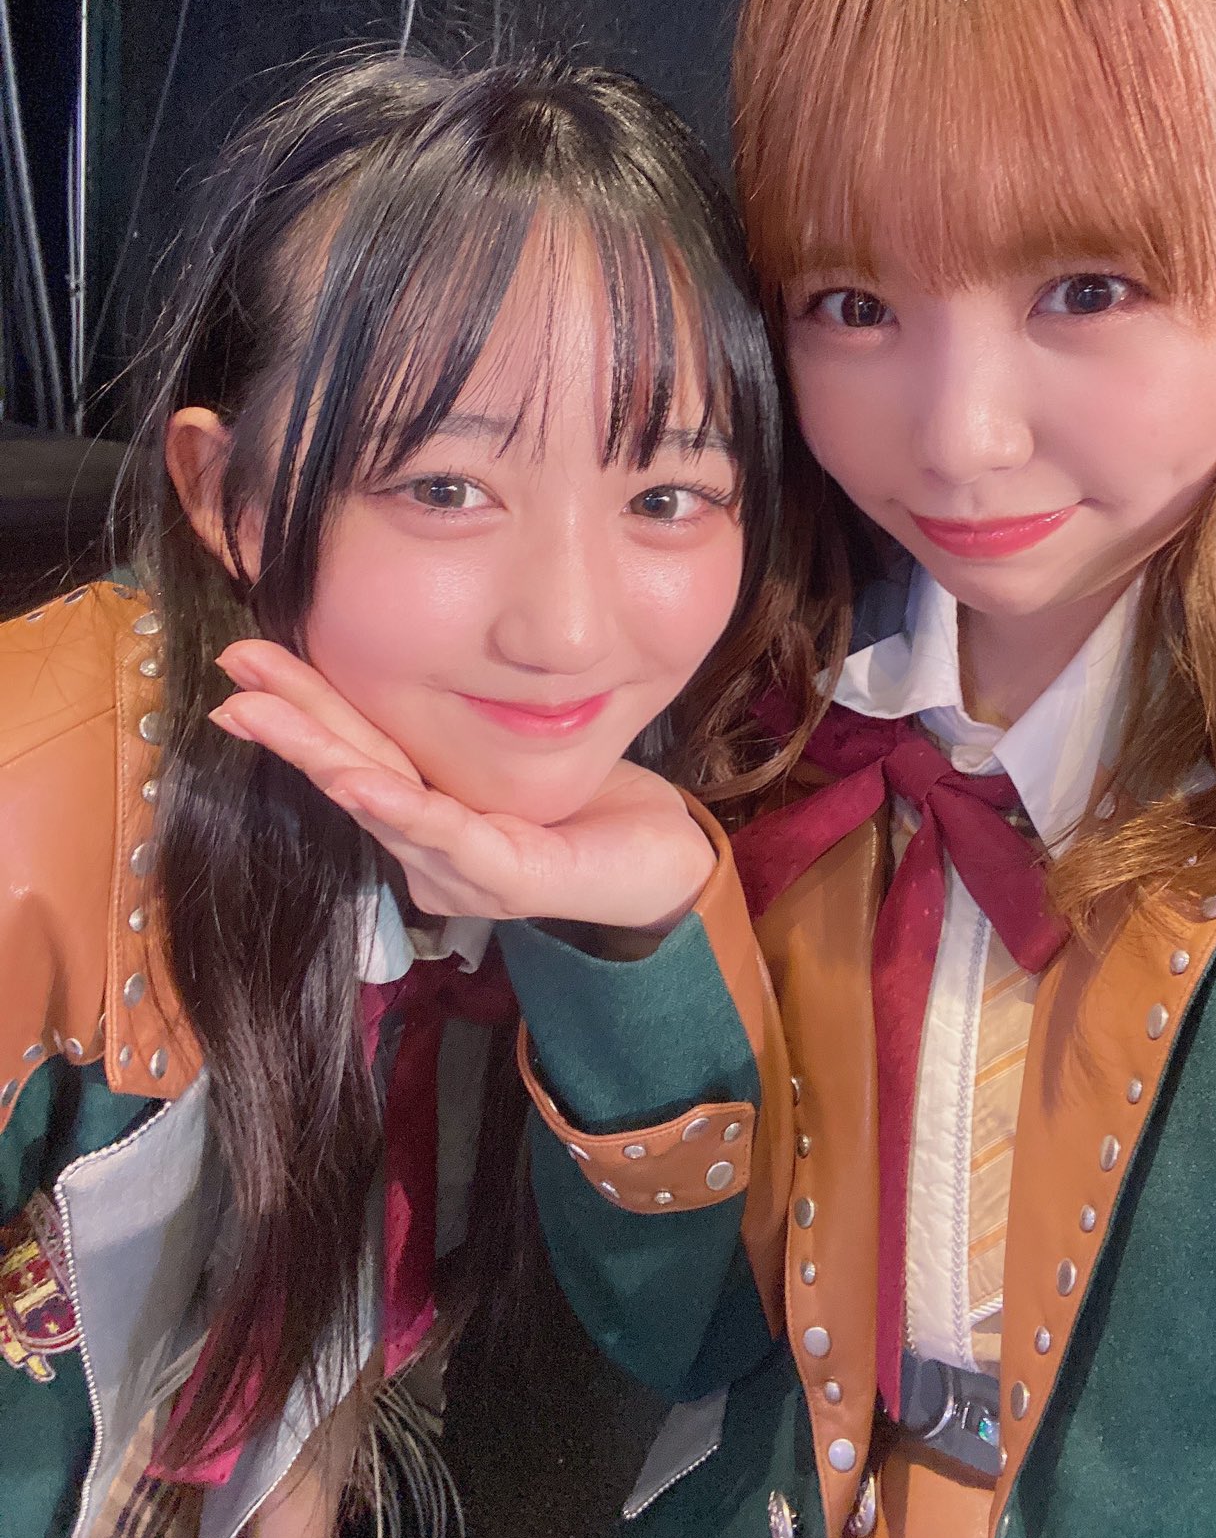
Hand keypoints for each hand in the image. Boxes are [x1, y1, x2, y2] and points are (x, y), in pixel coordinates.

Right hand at [209, 641, 715, 934]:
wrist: (661, 865)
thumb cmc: (591, 807)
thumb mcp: (512, 758)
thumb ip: (461, 734)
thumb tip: (417, 671)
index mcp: (427, 810)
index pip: (354, 746)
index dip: (301, 705)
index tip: (245, 660)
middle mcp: (428, 846)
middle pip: (349, 766)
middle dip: (287, 717)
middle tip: (232, 668)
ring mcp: (459, 868)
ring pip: (378, 799)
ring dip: (320, 754)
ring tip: (263, 714)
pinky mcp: (505, 878)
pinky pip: (444, 834)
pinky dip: (398, 807)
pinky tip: (357, 782)